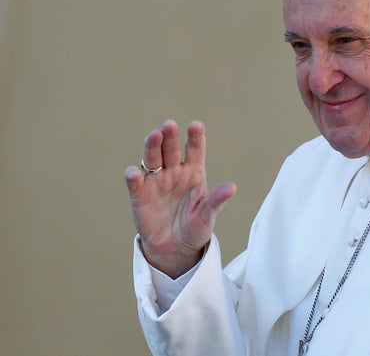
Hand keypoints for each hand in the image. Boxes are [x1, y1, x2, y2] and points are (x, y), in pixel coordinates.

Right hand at [125, 119, 236, 277]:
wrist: (174, 248)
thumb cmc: (195, 228)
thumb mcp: (207, 216)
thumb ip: (216, 201)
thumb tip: (232, 187)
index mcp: (194, 173)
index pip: (195, 151)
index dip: (195, 137)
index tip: (196, 125)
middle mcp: (174, 172)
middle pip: (171, 149)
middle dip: (170, 137)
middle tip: (169, 125)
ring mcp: (156, 182)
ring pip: (152, 159)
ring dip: (152, 147)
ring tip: (154, 136)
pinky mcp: (140, 195)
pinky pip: (136, 183)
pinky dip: (134, 176)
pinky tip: (134, 172)